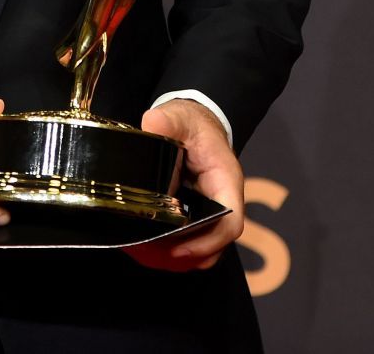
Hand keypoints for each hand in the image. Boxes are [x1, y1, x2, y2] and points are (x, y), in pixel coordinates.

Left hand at [123, 98, 242, 270]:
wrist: (194, 124)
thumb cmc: (191, 123)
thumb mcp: (179, 117)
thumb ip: (166, 120)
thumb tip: (151, 125)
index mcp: (226, 181)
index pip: (230, 221)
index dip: (208, 241)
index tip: (177, 247)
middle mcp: (223, 202)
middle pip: (216, 243)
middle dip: (185, 254)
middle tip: (148, 252)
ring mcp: (210, 212)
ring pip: (204, 249)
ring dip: (176, 257)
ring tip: (143, 252)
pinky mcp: (196, 217)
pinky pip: (190, 243)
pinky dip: (170, 251)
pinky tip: (145, 246)